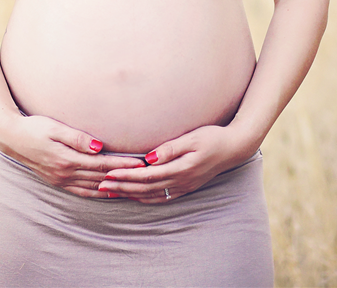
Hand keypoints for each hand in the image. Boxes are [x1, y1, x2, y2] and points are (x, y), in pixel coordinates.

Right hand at [0, 113, 147, 198]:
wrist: (10, 138)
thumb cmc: (34, 127)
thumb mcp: (55, 128)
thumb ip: (78, 138)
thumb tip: (100, 147)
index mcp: (68, 159)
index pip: (103, 164)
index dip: (123, 164)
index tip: (141, 162)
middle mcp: (66, 173)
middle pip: (101, 177)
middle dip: (124, 176)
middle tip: (144, 175)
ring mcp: (61, 179)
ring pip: (93, 187)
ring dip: (113, 187)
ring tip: (132, 187)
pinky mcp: (57, 180)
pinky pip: (81, 191)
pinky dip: (97, 193)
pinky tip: (107, 192)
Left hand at [97, 124, 255, 202]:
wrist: (235, 148)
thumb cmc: (213, 138)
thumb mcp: (193, 138)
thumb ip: (171, 148)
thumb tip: (150, 157)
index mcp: (180, 168)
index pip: (146, 175)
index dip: (126, 175)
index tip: (108, 174)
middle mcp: (180, 181)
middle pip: (145, 188)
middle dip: (122, 187)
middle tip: (101, 186)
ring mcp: (183, 186)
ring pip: (151, 195)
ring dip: (130, 194)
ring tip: (111, 192)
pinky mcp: (186, 187)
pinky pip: (161, 197)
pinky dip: (145, 198)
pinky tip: (134, 196)